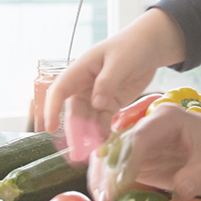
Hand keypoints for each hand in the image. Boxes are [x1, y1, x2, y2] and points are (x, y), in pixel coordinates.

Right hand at [44, 8, 186, 159]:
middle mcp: (84, 84)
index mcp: (81, 69)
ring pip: (88, 119)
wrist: (150, 45)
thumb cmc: (132, 46)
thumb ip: (107, 81)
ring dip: (88, 137)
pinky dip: (102, 133)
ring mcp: (97, 95)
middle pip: (74, 111)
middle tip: (77, 153)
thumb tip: (96, 103)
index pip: (60, 90)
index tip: (50, 129)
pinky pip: (102, 121)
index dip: (52, 109)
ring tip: (92, 155)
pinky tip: (105, 145)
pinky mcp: (110, 103)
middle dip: (75, 132)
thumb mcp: (120, 61)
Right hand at [93, 104, 200, 200]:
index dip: (126, 160)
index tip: (119, 184)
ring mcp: (145, 146)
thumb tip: (180, 190)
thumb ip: (198, 175)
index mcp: (166, 118)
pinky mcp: (145, 163)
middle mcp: (150, 128)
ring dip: (105, 181)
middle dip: (107, 172)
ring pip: (114, 160)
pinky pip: (123, 174)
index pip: (138, 137)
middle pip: (118, 147)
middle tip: (103, 199)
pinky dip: (115, 188)